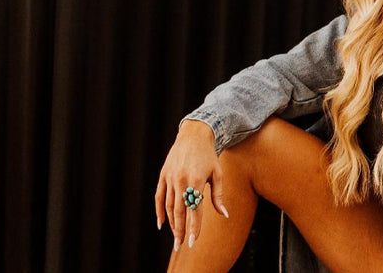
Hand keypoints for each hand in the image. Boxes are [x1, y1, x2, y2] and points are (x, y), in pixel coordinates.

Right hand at [155, 120, 229, 249]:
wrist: (194, 135)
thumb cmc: (208, 156)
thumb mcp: (217, 174)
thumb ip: (218, 196)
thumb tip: (224, 215)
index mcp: (196, 181)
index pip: (194, 210)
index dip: (193, 227)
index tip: (193, 242)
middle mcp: (181, 180)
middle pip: (179, 211)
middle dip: (180, 231)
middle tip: (180, 246)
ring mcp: (170, 178)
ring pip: (168, 206)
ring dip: (172, 223)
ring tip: (176, 236)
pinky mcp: (163, 175)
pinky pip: (159, 197)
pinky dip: (159, 211)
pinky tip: (161, 224)